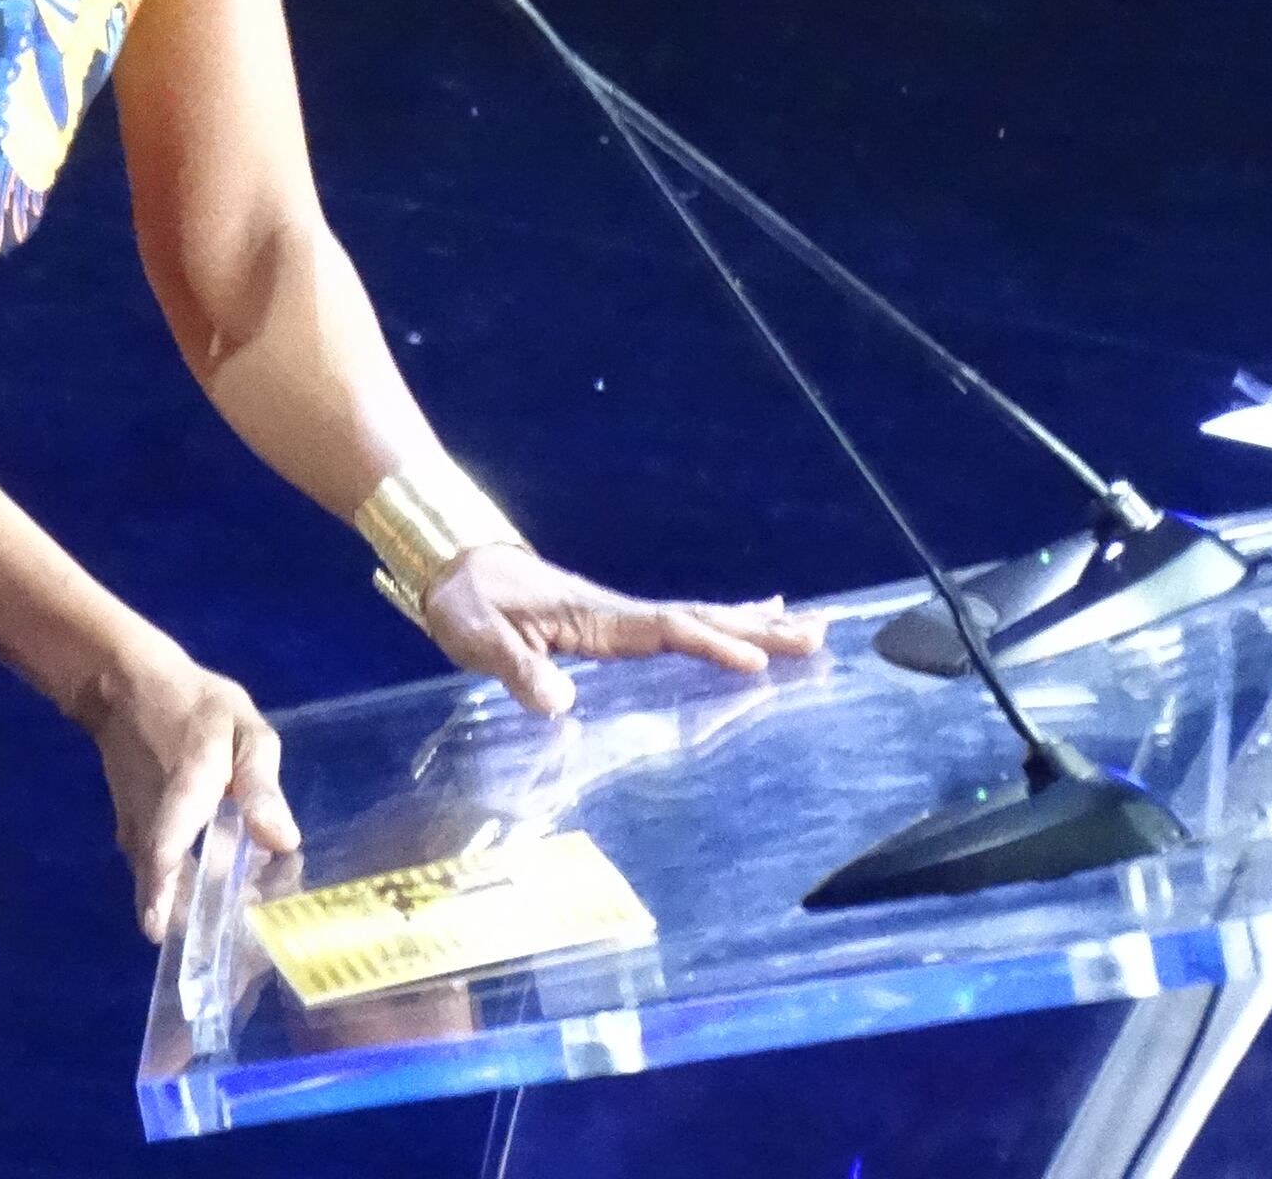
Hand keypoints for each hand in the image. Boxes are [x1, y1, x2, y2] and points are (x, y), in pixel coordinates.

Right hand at [74, 632, 301, 943]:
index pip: (166, 851)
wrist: (128, 690)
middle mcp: (152, 824)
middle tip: (241, 972)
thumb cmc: (195, 706)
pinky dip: (186, 904)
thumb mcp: (243, 728)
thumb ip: (261, 784)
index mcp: (184, 792)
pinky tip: (225, 914)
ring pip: (163, 892)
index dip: (168, 896)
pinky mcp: (136, 841)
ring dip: (195, 923)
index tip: (179, 940)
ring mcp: (138, 835)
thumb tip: (283, 842)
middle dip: (201, 933)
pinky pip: (161, 881)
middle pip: (167, 891)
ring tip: (240, 954)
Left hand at [418, 548, 825, 715]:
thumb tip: (562, 707)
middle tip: (818, 636)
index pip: (664, 631)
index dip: (711, 645)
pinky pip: (680, 625)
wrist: (453, 564)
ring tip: (810, 626)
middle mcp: (617, 613)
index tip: (757, 660)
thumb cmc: (466, 599)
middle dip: (758, 630)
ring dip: (753, 624)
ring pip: (699, 619)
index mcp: (595, 618)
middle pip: (700, 619)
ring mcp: (619, 617)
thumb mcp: (478, 636)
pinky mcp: (614, 625)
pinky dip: (721, 622)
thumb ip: (516, 671)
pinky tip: (752, 619)